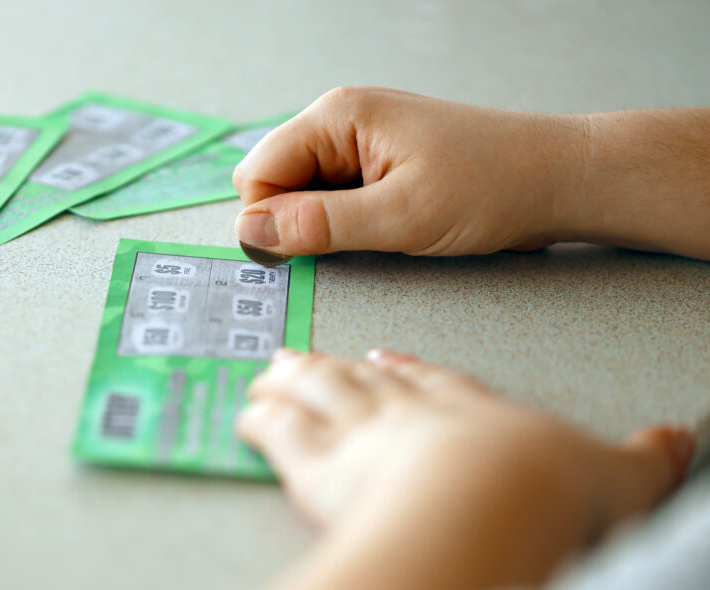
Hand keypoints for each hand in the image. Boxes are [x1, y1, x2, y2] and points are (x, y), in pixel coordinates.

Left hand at [230, 349, 692, 589]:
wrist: (492, 502)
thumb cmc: (545, 486)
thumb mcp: (618, 472)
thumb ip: (644, 455)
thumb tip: (679, 441)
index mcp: (470, 410)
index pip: (434, 382)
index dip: (408, 372)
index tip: (386, 360)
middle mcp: (411, 413)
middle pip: (363, 382)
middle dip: (333, 368)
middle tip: (304, 355)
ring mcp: (363, 433)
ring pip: (316, 397)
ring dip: (291, 384)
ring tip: (270, 373)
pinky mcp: (320, 465)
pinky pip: (279, 434)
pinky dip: (260, 422)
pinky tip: (245, 415)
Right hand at [232, 87, 577, 256]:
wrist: (557, 180)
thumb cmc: (494, 184)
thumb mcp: (401, 216)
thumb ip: (320, 225)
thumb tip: (252, 231)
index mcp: (338, 116)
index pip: (257, 172)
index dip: (267, 219)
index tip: (297, 252)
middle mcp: (341, 121)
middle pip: (273, 182)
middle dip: (294, 221)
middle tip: (349, 241)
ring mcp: (358, 143)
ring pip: (301, 194)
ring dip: (324, 224)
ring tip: (378, 230)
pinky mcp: (375, 165)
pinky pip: (331, 198)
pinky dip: (344, 223)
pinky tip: (383, 227)